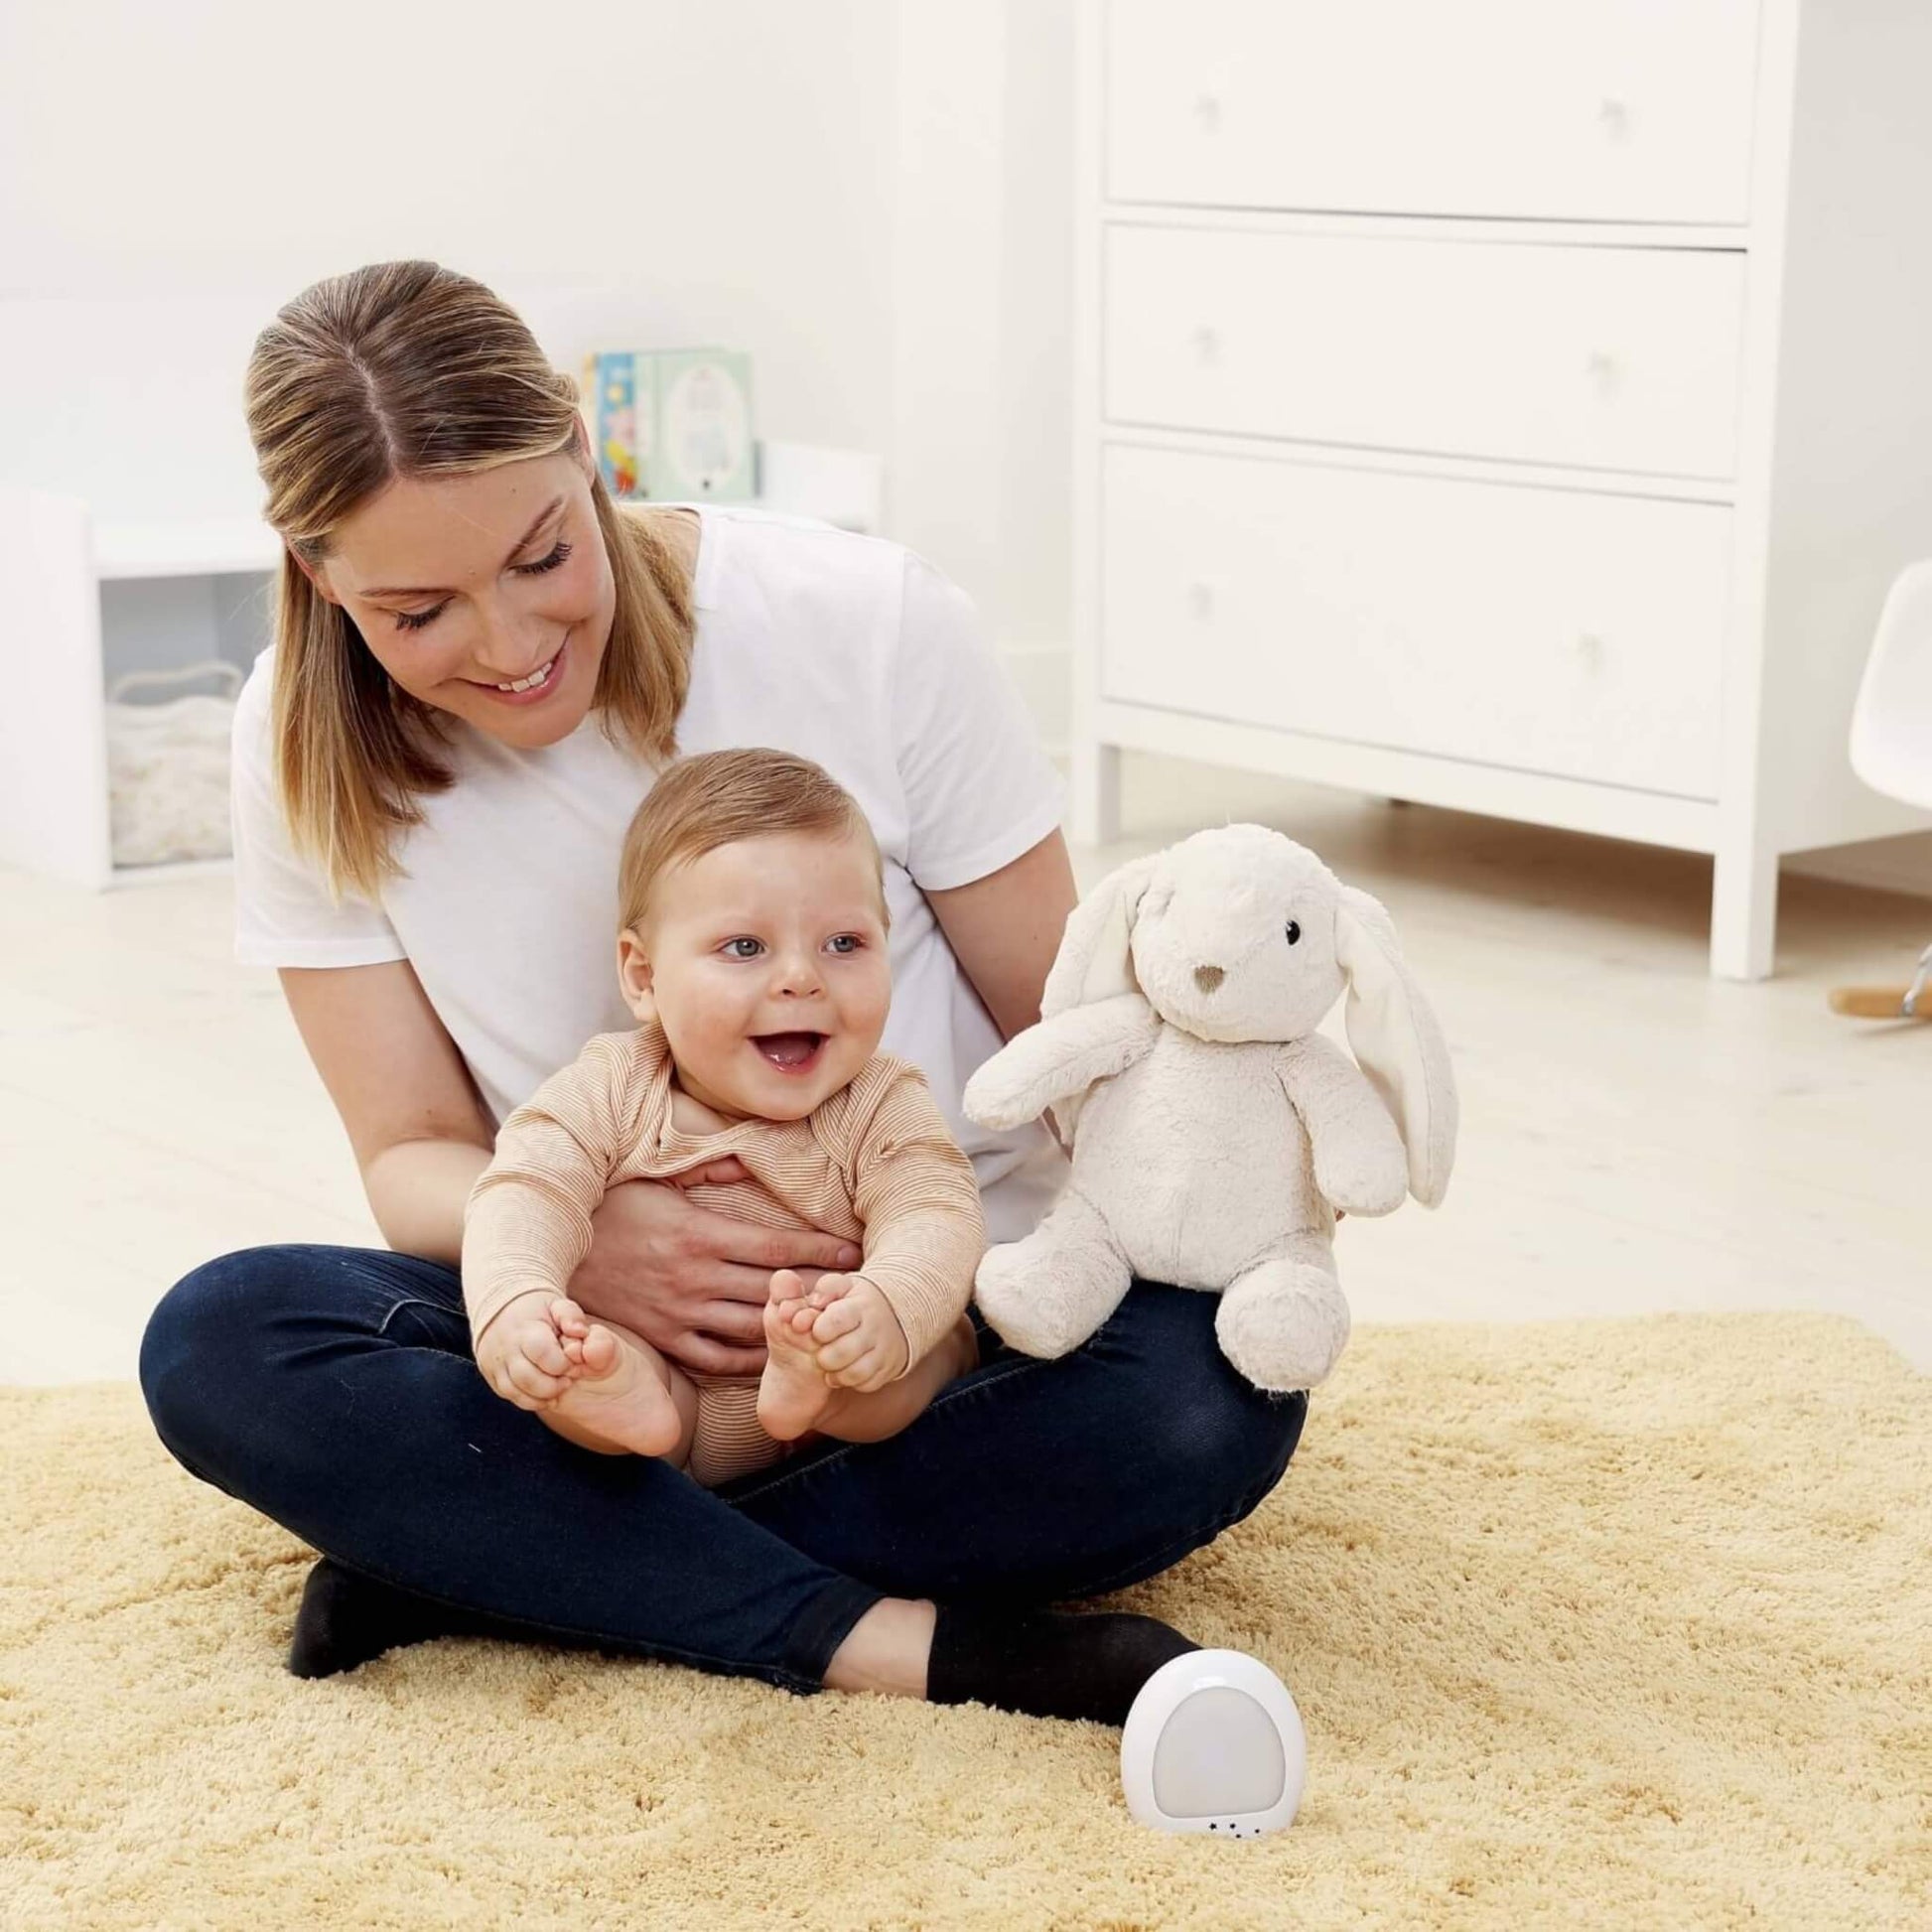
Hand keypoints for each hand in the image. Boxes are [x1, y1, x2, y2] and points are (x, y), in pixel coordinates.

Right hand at [474, 1289, 570, 1412]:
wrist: (500, 1309)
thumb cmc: (536, 1310)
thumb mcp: (557, 1304)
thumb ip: (572, 1316)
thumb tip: (581, 1333)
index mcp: (524, 1330)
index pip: (543, 1355)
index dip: (563, 1365)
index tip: (571, 1362)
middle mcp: (505, 1349)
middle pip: (529, 1380)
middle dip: (554, 1386)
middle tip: (567, 1380)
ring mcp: (494, 1365)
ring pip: (517, 1393)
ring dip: (543, 1397)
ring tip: (557, 1387)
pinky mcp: (491, 1376)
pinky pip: (509, 1396)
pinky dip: (529, 1400)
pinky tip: (545, 1394)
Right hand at [567, 1164, 862, 1376]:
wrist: (553, 1257)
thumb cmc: (607, 1209)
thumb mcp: (654, 1178)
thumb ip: (707, 1169)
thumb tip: (750, 1160)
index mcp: (699, 1234)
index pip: (775, 1247)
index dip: (819, 1251)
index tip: (851, 1253)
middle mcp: (695, 1278)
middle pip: (773, 1287)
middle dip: (819, 1288)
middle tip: (855, 1290)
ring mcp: (680, 1314)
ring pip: (751, 1327)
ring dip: (791, 1324)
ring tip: (825, 1322)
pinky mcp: (663, 1340)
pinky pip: (716, 1359)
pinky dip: (750, 1361)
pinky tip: (775, 1355)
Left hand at [780, 1271, 909, 1393]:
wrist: (895, 1313)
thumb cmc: (856, 1301)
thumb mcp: (841, 1286)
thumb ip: (823, 1290)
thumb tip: (810, 1304)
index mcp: (860, 1306)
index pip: (836, 1321)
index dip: (819, 1329)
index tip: (816, 1330)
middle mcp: (875, 1329)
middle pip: (842, 1353)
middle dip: (823, 1356)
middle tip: (820, 1351)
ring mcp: (884, 1351)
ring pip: (854, 1373)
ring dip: (835, 1373)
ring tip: (830, 1364)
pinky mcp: (888, 1369)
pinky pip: (866, 1384)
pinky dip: (851, 1382)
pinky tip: (844, 1370)